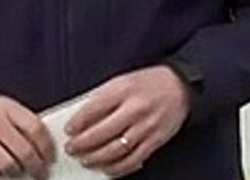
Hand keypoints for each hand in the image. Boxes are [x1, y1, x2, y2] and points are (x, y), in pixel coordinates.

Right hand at [0, 87, 55, 178]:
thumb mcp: (3, 105)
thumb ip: (20, 122)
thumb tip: (41, 144)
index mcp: (8, 108)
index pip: (36, 129)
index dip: (47, 147)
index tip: (50, 158)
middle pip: (25, 151)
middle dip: (36, 167)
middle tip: (39, 173)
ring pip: (8, 165)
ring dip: (16, 173)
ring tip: (18, 172)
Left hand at [64, 66, 190, 176]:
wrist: (180, 86)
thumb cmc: (148, 83)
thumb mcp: (123, 81)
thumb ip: (104, 98)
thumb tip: (83, 119)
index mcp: (124, 89)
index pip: (94, 108)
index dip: (78, 122)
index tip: (68, 130)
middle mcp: (135, 108)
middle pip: (102, 132)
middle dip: (82, 144)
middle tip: (71, 149)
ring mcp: (146, 126)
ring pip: (116, 149)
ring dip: (96, 158)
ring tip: (85, 160)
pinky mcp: (155, 141)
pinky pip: (133, 159)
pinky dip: (117, 168)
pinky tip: (106, 168)